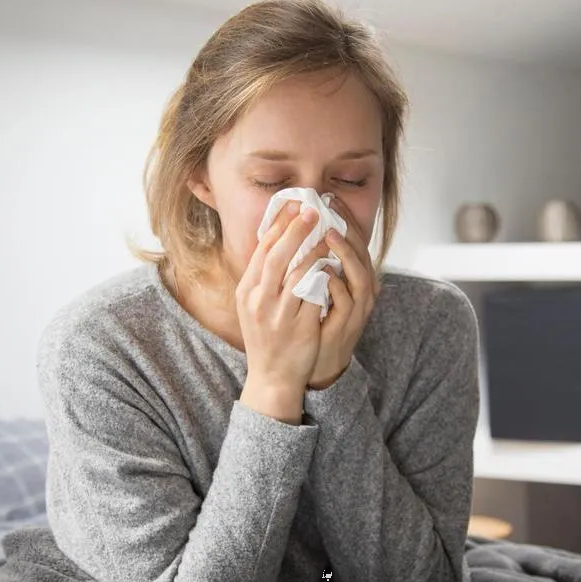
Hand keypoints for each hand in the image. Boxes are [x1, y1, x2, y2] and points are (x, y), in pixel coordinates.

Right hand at [237, 201, 332, 422]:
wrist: (271, 377)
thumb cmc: (266, 337)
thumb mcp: (254, 305)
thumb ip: (264, 277)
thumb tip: (278, 240)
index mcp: (247, 291)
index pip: (262, 250)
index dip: (278, 225)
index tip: (293, 205)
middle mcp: (258, 300)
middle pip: (277, 257)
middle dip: (296, 230)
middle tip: (313, 211)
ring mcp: (278, 315)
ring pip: (297, 274)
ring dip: (314, 250)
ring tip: (328, 235)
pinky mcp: (299, 327)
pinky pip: (313, 295)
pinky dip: (323, 276)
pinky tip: (333, 264)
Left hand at [308, 224, 380, 390]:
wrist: (312, 365)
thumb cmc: (311, 323)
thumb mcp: (313, 287)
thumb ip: (311, 262)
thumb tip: (295, 231)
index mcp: (352, 278)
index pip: (353, 241)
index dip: (343, 219)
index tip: (328, 198)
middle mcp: (361, 291)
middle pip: (362, 253)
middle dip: (348, 229)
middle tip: (330, 208)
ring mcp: (356, 309)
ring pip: (360, 276)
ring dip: (345, 255)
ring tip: (329, 235)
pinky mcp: (347, 326)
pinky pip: (346, 302)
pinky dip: (335, 285)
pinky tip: (322, 271)